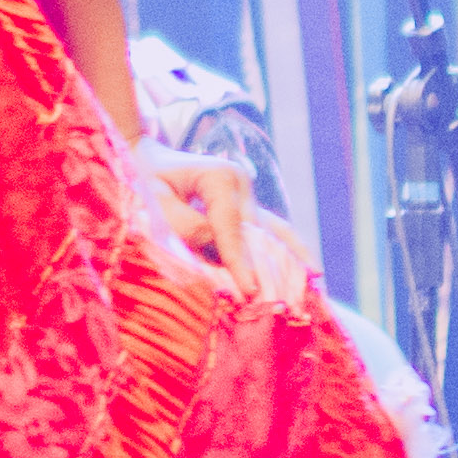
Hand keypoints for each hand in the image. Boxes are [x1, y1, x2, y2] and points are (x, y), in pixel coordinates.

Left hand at [131, 144, 299, 303]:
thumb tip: (218, 249)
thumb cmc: (142, 179)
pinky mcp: (246, 203)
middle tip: (287, 300)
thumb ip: (186, 226)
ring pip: (274, 230)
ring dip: (292, 258)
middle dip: (271, 267)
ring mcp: (247, 192)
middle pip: (259, 232)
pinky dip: (285, 249)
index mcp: (219, 176)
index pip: (231, 227)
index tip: (250, 290)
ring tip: (316, 284)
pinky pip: (269, 230)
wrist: (143, 157)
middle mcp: (241, 182)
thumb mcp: (154, 202)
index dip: (239, 261)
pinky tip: (307, 269)